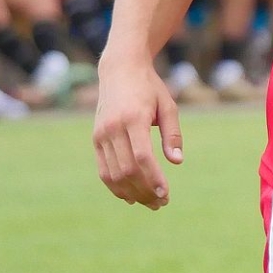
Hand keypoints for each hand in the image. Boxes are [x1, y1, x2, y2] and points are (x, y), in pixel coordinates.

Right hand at [92, 55, 183, 210]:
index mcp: (133, 119)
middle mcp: (113, 128)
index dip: (153, 178)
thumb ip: (173, 134)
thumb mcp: (168, 106)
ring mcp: (101, 135)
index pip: (142, 157)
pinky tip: (131, 197)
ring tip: (150, 203)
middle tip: (162, 203)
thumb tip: (177, 162)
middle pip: (127, 170)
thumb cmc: (150, 88)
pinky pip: (103, 170)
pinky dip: (116, 187)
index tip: (166, 194)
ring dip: (131, 193)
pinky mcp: (96, 139)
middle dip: (145, 191)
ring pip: (113, 174)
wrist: (120, 70)